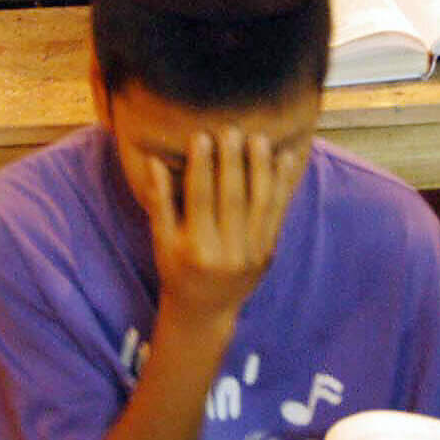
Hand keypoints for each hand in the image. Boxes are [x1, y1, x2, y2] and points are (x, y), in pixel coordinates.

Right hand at [141, 129, 296, 324]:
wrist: (206, 309)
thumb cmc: (177, 270)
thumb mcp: (162, 241)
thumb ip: (160, 201)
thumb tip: (155, 162)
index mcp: (196, 249)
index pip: (200, 199)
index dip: (202, 167)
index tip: (202, 136)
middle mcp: (227, 253)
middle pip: (232, 198)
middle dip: (233, 162)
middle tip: (231, 130)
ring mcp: (252, 254)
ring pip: (260, 203)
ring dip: (261, 168)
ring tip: (259, 138)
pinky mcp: (268, 252)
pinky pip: (277, 213)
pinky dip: (282, 185)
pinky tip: (284, 160)